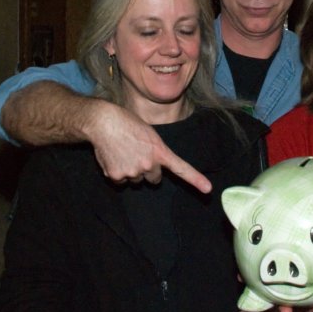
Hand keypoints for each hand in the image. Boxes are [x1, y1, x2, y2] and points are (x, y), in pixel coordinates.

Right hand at [85, 101, 211, 191]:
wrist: (104, 122)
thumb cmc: (127, 123)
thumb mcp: (149, 134)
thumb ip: (155, 151)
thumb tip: (152, 167)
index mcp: (160, 151)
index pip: (181, 168)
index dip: (195, 180)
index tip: (208, 189)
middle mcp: (149, 164)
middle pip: (154, 179)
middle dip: (149, 171)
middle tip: (138, 155)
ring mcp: (133, 172)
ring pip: (136, 181)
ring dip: (132, 172)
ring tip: (123, 153)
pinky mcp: (117, 176)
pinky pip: (121, 182)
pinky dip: (117, 174)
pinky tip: (113, 158)